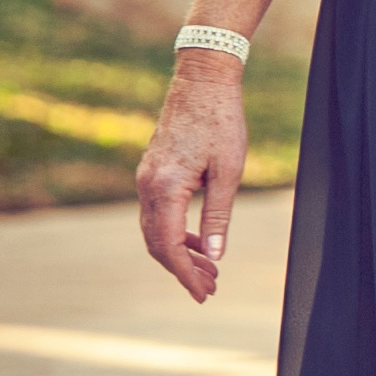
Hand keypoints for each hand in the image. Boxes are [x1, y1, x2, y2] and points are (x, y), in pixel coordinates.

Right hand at [134, 59, 248, 301]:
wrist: (202, 82)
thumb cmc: (222, 122)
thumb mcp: (229, 172)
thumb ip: (219, 215)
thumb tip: (217, 255)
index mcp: (164, 188)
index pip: (169, 245)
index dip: (186, 274)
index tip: (204, 294)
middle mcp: (147, 185)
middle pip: (157, 242)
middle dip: (183, 269)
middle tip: (211, 289)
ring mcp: (146, 178)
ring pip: (155, 229)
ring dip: (180, 253)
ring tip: (211, 271)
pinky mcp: (152, 171)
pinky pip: (158, 213)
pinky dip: (177, 232)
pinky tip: (202, 242)